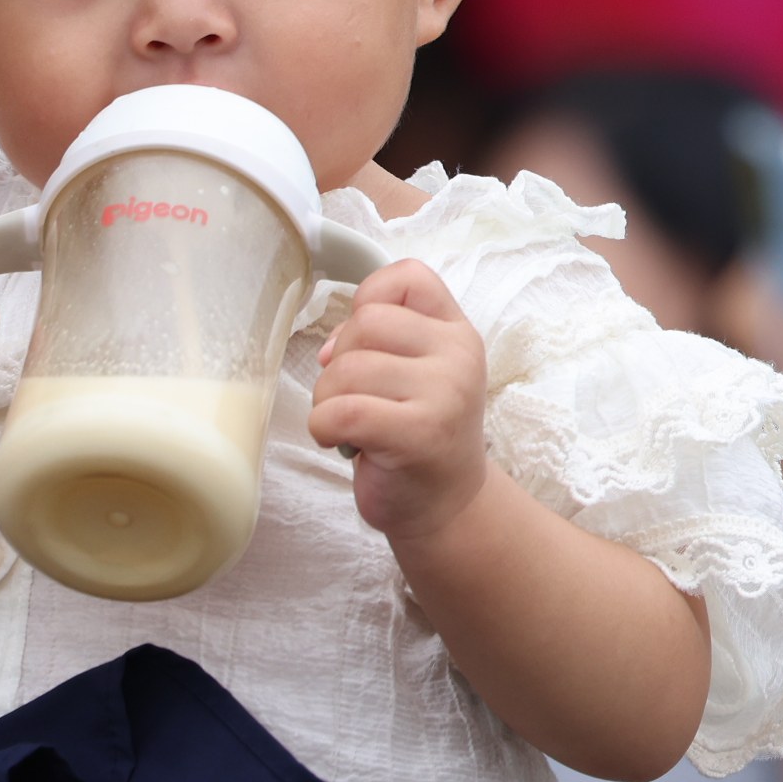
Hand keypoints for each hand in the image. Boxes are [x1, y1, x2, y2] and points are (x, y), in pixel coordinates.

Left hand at [311, 263, 490, 544]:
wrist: (447, 504)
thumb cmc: (420, 433)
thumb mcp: (417, 371)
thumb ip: (382, 339)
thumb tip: (330, 347)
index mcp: (456, 332)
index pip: (408, 277)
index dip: (370, 300)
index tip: (369, 344)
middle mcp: (458, 356)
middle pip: (365, 323)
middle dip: (340, 362)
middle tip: (360, 398)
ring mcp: (444, 393)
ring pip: (345, 369)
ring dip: (329, 402)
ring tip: (356, 426)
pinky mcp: (418, 433)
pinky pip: (341, 412)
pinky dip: (324, 429)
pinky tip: (344, 443)